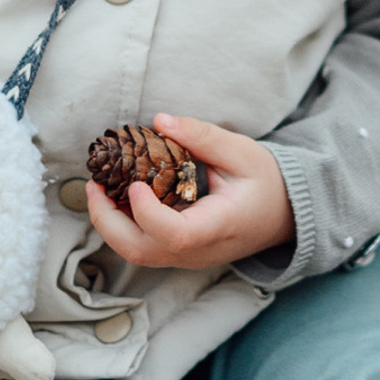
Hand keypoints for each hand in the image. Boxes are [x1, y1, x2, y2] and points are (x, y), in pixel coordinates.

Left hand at [88, 113, 294, 271]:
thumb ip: (203, 137)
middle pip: (141, 252)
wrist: (285, 215)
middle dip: (106, 221)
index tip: (135, 183)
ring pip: (136, 253)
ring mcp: (187, 258)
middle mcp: (199, 251)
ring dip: (109, 224)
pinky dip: (123, 224)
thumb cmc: (267, 183)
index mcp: (218, 227)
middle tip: (94, 185)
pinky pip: (144, 246)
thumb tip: (160, 121)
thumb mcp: (243, 153)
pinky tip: (118, 196)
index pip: (174, 235)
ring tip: (99, 188)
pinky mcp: (180, 254)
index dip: (146, 212)